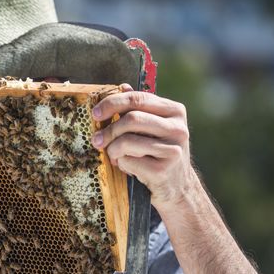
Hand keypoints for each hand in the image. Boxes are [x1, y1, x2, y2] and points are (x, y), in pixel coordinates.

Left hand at [90, 83, 197, 208]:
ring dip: (113, 150)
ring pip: (127, 141)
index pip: (138, 99)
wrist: (177, 186)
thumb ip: (140, 108)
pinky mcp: (163, 170)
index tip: (95, 113)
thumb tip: (122, 86)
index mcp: (175, 111)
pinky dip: (121, 164)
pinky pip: (128, 161)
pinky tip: (127, 167)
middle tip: (96, 140)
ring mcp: (172, 150)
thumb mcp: (153, 128)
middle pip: (132, 119)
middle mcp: (178, 128)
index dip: (113, 103)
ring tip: (114, 156)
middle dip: (109, 130)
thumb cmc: (158, 153)